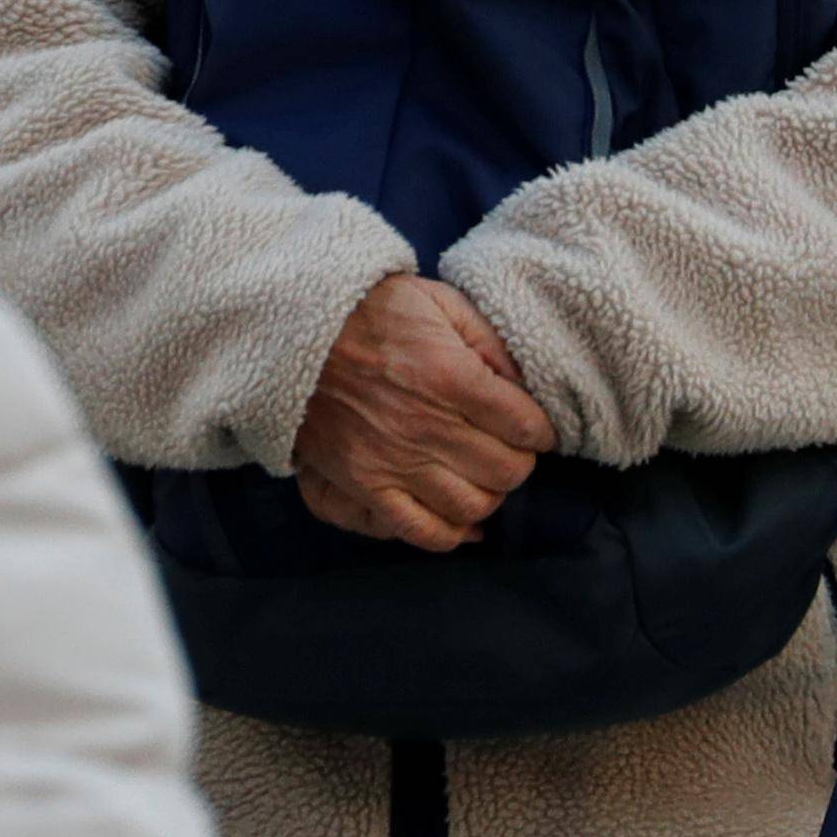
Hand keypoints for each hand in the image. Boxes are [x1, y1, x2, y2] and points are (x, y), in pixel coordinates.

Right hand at [292, 277, 556, 552]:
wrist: (296, 330)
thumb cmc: (372, 311)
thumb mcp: (440, 302)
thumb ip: (490, 341)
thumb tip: (525, 384)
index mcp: (450, 377)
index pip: (528, 427)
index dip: (540, 428)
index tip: (532, 424)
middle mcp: (427, 427)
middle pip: (508, 471)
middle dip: (518, 459)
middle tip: (506, 444)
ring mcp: (394, 461)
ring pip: (474, 505)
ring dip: (489, 493)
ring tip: (481, 472)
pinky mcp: (365, 484)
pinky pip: (422, 531)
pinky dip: (452, 533)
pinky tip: (463, 518)